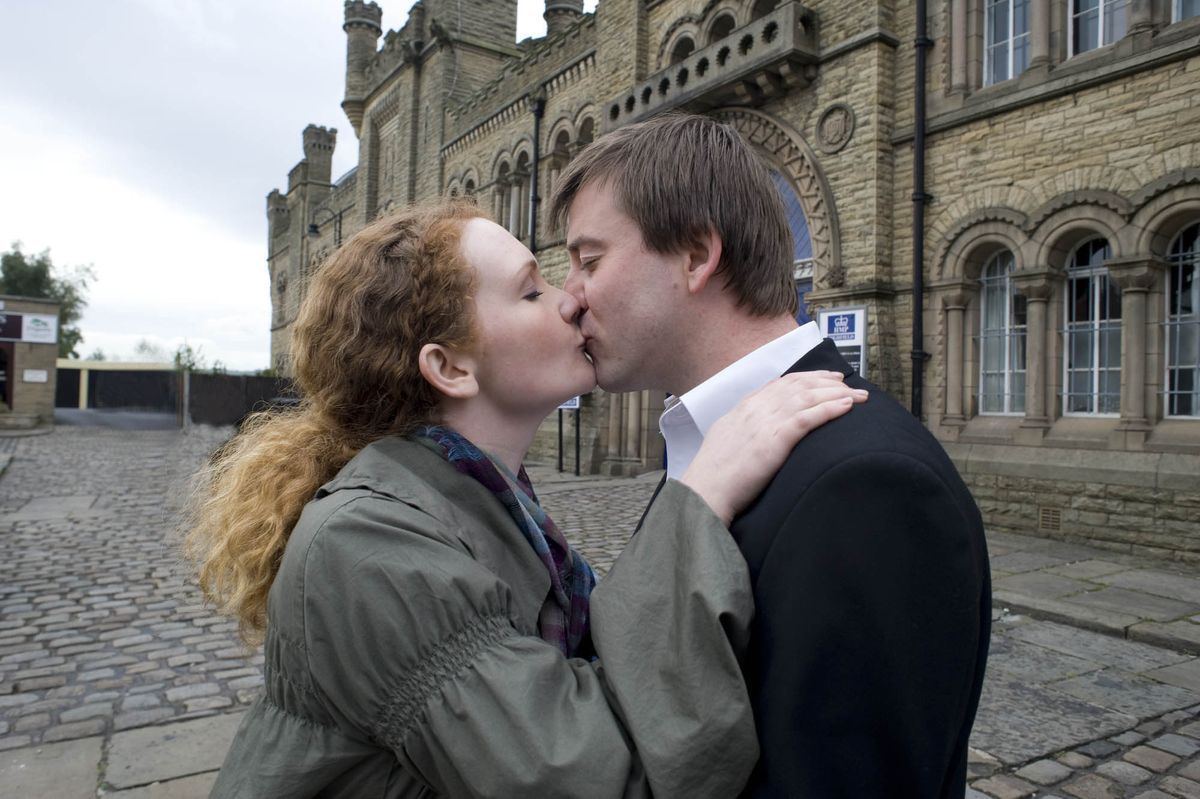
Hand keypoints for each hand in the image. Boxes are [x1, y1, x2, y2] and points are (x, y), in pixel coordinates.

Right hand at [680, 371, 867, 524]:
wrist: (706, 489)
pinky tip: (846, 407)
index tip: (827, 378)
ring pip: (807, 397)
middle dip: (828, 383)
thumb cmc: (714, 473)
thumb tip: (758, 428)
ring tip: (858, 396)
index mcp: (744, 407)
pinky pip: (808, 418)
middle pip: (799, 385)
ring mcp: (765, 422)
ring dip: (837, 394)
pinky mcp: (775, 439)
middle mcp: (756, 408)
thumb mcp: (726, 438)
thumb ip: (744, 427)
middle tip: (849, 385)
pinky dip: (829, 409)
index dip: (808, 378)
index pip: (782, 383)